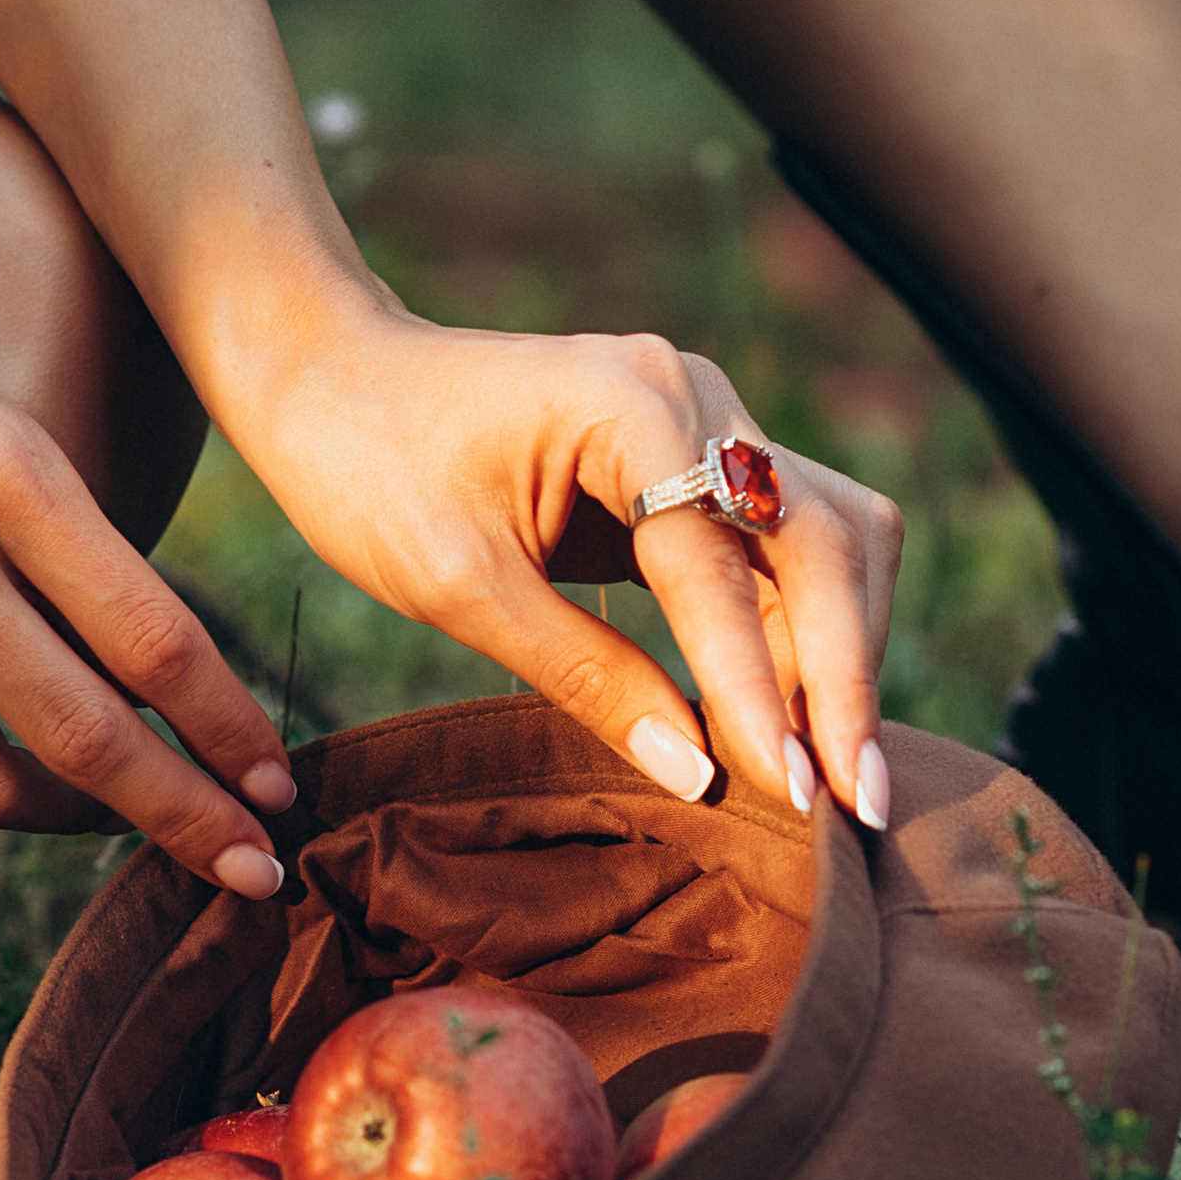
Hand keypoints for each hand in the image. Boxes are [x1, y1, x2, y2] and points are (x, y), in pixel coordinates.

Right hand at [0, 246, 295, 889]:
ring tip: (107, 814)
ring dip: (62, 821)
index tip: (282, 789)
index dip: (231, 735)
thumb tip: (158, 672)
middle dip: (189, 825)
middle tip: (254, 872)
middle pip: (89, 744)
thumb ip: (64, 538)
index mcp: (2, 470)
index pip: (155, 641)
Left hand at [238, 301, 901, 826]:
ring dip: (841, 653)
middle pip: (827, 537)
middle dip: (846, 674)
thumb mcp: (458, 587)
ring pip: (831, 540)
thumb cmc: (371, 468)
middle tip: (854, 802)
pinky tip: (793, 720)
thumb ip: (586, 675)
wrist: (326, 378)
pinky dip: (801, 632)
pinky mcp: (695, 461)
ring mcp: (706, 421)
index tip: (789, 794)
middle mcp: (696, 395)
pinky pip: (785, 547)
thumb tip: (701, 776)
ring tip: (832, 778)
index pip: (723, 563)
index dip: (761, 687)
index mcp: (633, 403)